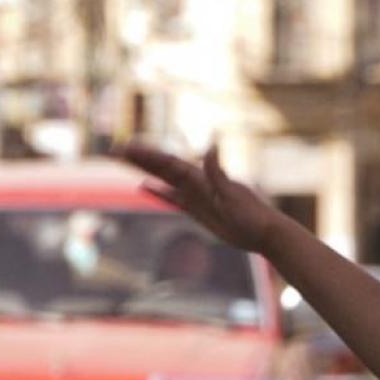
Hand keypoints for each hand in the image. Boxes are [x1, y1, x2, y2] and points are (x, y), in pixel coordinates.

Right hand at [118, 142, 282, 254]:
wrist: (266, 233)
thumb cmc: (252, 215)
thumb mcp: (233, 194)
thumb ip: (218, 173)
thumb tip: (211, 146)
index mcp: (202, 178)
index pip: (169, 163)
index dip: (147, 155)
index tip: (127, 148)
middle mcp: (197, 183)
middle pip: (162, 167)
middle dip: (138, 158)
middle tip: (113, 150)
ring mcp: (196, 196)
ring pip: (164, 179)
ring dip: (144, 169)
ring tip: (123, 160)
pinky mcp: (198, 210)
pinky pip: (173, 198)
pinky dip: (158, 192)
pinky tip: (145, 186)